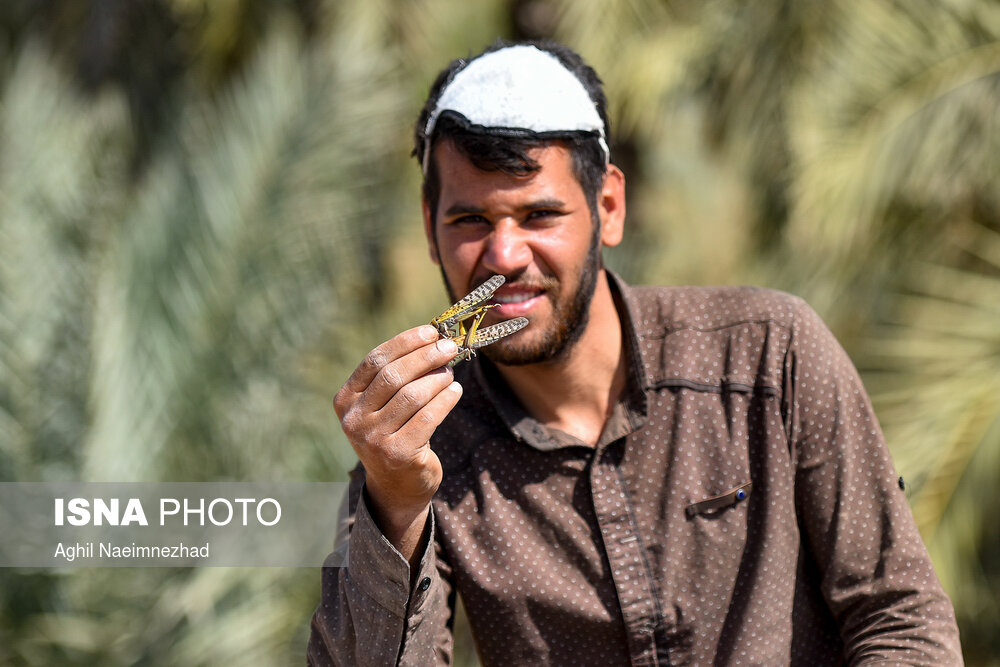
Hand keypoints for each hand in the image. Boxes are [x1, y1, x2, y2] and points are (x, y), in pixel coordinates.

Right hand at [334, 325, 461, 556]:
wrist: (396, 485)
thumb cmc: (394, 433)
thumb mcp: (384, 405)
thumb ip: (398, 376)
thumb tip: (433, 339)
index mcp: (345, 400)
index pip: (374, 361)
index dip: (404, 343)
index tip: (430, 331)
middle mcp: (354, 420)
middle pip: (393, 376)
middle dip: (425, 357)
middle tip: (449, 347)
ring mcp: (373, 439)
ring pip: (412, 395)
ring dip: (438, 378)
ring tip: (451, 371)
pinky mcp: (398, 454)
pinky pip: (428, 417)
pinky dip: (446, 399)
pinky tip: (456, 390)